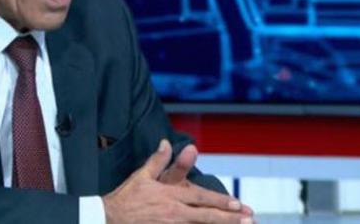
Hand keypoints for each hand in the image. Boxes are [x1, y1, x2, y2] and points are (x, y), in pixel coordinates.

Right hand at [102, 140, 254, 223]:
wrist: (110, 218)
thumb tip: (165, 143)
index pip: (201, 198)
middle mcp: (174, 213)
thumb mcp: (141, 176)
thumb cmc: (126, 197)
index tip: (238, 204)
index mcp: (170, 196)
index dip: (220, 202)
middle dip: (229, 219)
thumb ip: (157, 160)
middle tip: (249, 220)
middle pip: (206, 216)